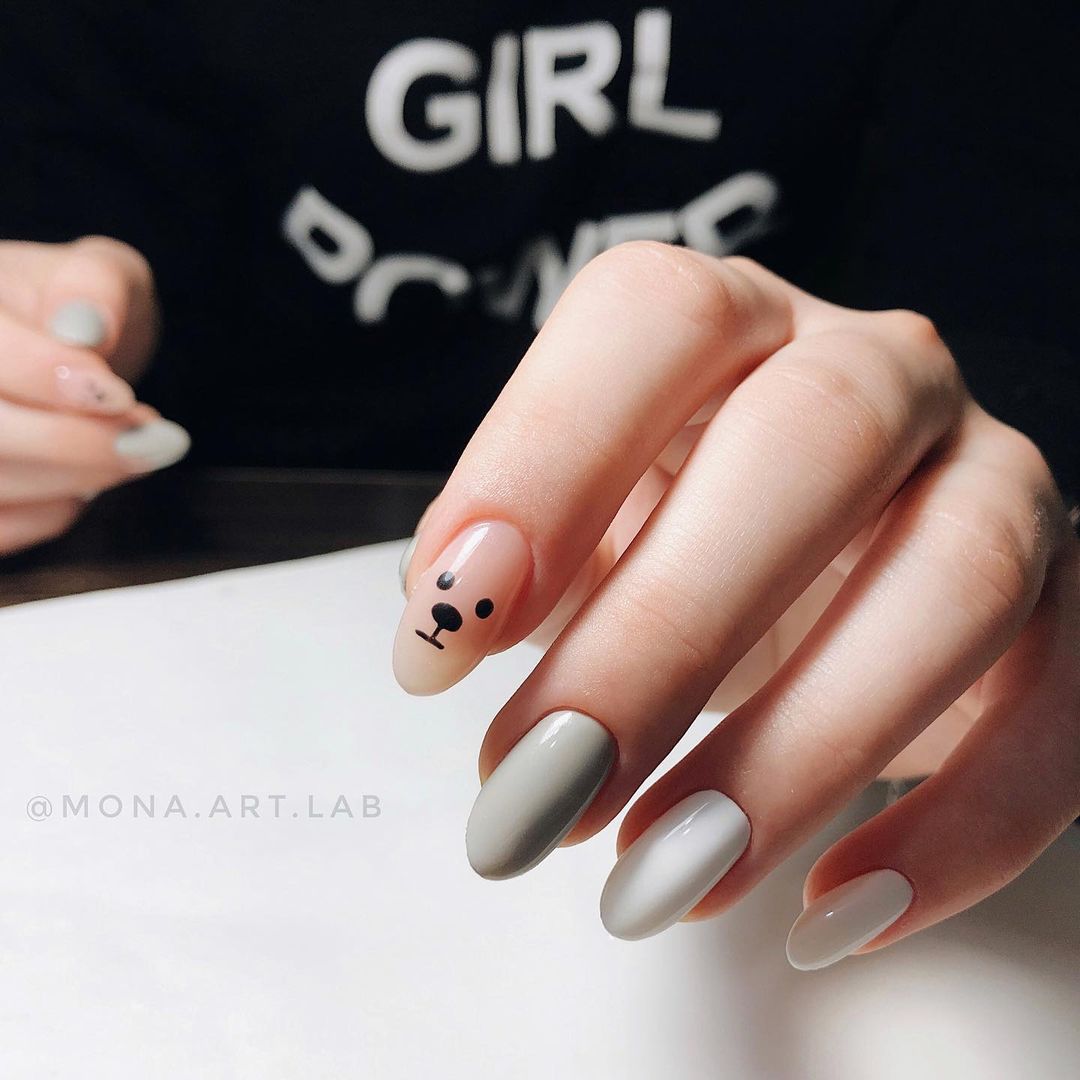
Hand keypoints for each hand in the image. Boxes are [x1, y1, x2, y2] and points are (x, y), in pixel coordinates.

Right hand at [0, 237, 188, 553]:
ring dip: (78, 479)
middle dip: (77, 444)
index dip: (49, 378)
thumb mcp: (100, 272)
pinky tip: (85, 480)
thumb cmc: (77, 307)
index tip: (118, 395)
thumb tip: (84, 326)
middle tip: (150, 438)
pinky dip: (51, 512)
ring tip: (134, 448)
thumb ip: (94, 286)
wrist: (65, 345)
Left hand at [395, 243, 1079, 968]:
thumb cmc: (679, 533)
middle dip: (663, 635)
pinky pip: (1060, 708)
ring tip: (659, 874)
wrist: (830, 561)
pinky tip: (829, 910)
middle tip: (543, 788)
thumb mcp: (587, 529)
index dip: (543, 462)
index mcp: (734, 325)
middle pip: (806, 446)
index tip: (445, 628)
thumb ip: (522, 562)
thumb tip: (440, 631)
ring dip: (797, 751)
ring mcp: (991, 478)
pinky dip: (955, 828)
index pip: (655, 318)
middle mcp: (878, 373)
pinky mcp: (1067, 608)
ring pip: (953, 580)